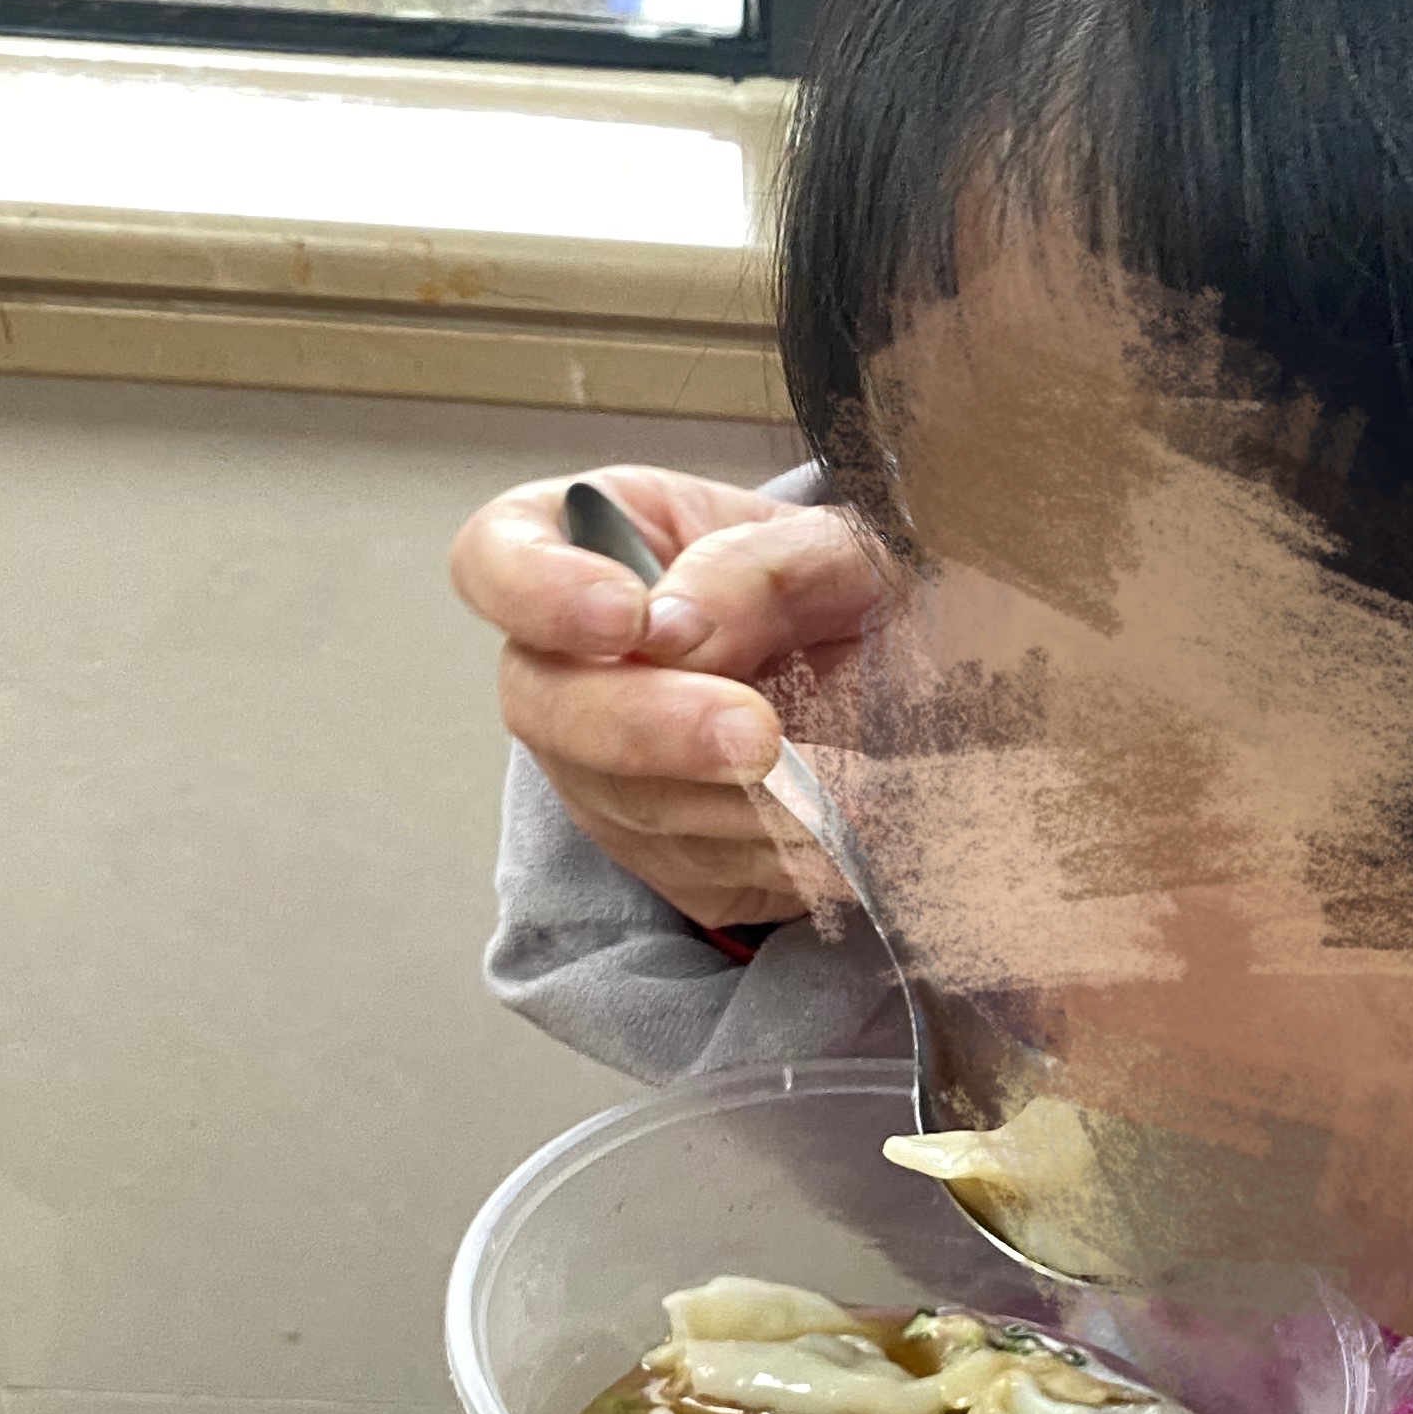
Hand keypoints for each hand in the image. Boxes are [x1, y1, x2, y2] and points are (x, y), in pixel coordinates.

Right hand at [448, 465, 886, 932]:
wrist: (913, 701)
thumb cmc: (864, 601)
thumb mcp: (842, 554)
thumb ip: (758, 571)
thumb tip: (673, 626)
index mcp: (603, 544)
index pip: (498, 556)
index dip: (538, 592)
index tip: (628, 618)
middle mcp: (576, 661)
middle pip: (543, 704)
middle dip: (649, 729)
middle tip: (757, 738)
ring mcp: (604, 766)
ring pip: (620, 802)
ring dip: (737, 807)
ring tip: (856, 794)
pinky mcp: (660, 849)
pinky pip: (687, 869)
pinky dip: (770, 857)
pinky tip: (841, 837)